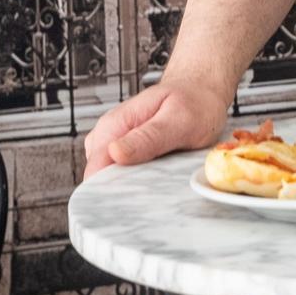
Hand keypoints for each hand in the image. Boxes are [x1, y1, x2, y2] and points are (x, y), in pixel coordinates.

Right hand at [82, 75, 234, 178]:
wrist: (200, 93)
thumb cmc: (192, 103)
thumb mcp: (178, 119)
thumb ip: (148, 138)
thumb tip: (115, 153)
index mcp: (114, 125)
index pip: (95, 169)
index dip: (110, 190)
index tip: (134, 201)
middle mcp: (109, 135)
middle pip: (100, 178)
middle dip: (123, 191)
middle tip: (156, 193)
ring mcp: (116, 145)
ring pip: (112, 180)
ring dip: (133, 187)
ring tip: (161, 184)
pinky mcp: (127, 154)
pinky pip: (126, 176)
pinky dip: (140, 182)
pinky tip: (159, 180)